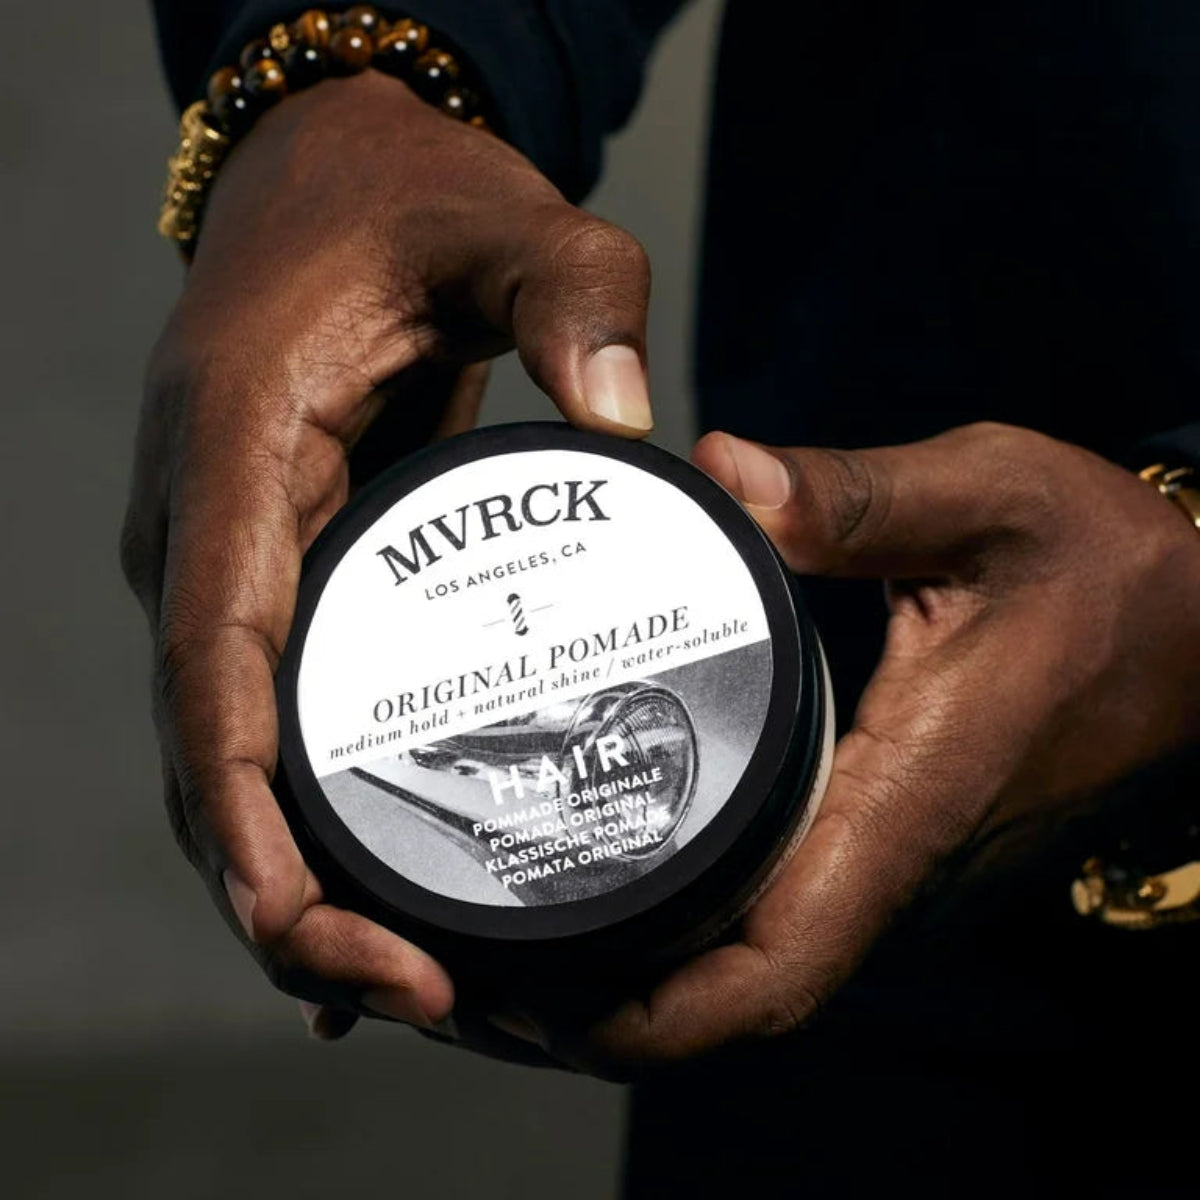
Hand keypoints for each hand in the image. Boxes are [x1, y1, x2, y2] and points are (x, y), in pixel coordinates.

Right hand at [120, 70, 652, 1039]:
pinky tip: (361, 914)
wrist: (328, 183)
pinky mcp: (272, 577)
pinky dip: (304, 825)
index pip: (212, 655)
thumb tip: (632, 416)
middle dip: (283, 892)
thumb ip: (574, 296)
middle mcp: (204, 527)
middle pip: (210, 749)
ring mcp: (227, 561)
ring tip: (408, 982)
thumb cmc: (407, 204)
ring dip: (294, 882)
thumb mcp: (509, 225)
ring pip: (230, 757)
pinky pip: (269, 723)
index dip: (242, 804)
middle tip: (416, 991)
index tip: (305, 921)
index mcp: (233, 448)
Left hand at [530, 422, 1199, 1073]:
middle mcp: (899, 862)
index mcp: (910, 801)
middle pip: (739, 994)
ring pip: (759, 965)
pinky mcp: (901, 842)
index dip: (654, 1016)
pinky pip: (787, 914)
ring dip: (649, 975)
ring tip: (529, 924)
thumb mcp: (991, 498)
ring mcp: (902, 865)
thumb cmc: (1112, 575)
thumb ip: (857, 495)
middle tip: (488, 962)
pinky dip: (701, 926)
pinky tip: (633, 865)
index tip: (542, 1006)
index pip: (774, 969)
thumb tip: (725, 470)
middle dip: (612, 1008)